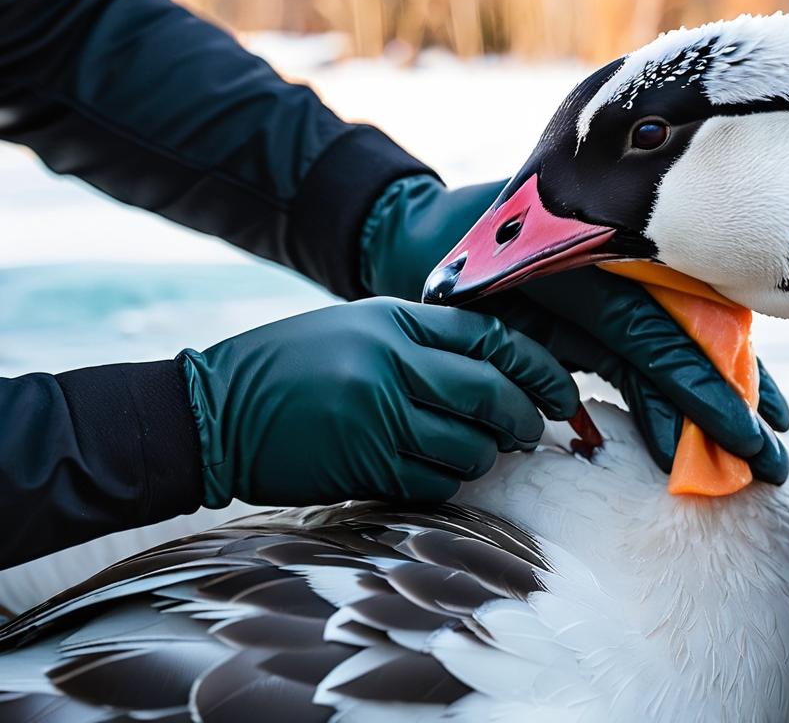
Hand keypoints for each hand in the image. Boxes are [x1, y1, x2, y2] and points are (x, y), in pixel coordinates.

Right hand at [179, 298, 578, 507]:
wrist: (213, 411)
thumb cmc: (288, 365)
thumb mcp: (355, 328)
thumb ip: (421, 341)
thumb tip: (495, 371)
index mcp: (391, 322)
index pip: (490, 338)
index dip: (536, 366)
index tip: (559, 388)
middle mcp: (390, 366)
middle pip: (490, 395)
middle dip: (525, 417)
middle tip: (533, 429)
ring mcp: (377, 419)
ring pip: (470, 448)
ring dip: (486, 456)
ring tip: (480, 450)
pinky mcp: (364, 467)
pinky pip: (435, 483)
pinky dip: (448, 482)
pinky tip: (436, 471)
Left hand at [360, 176, 788, 480]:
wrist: (421, 230)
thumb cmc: (437, 274)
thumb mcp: (475, 310)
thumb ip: (526, 352)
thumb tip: (575, 418)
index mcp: (577, 266)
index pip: (654, 335)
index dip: (699, 392)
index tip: (740, 442)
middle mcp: (612, 264)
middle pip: (687, 336)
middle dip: (731, 401)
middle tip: (771, 463)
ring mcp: (619, 272)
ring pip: (688, 334)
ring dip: (730, 386)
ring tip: (769, 438)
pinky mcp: (614, 289)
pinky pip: (665, 331)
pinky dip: (697, 370)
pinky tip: (735, 401)